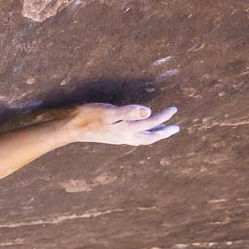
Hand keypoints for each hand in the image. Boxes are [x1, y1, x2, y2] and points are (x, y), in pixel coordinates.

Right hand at [64, 102, 179, 146]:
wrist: (72, 128)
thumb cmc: (89, 117)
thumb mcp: (109, 112)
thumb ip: (129, 112)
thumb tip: (148, 111)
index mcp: (127, 130)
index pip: (150, 122)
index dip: (163, 117)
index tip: (174, 110)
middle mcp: (125, 136)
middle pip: (150, 137)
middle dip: (163, 132)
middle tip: (175, 128)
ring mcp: (119, 138)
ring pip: (142, 138)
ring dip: (154, 135)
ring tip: (162, 131)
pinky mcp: (113, 136)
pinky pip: (134, 137)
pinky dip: (142, 134)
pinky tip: (139, 131)